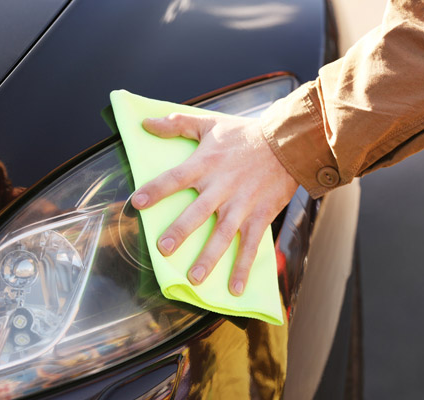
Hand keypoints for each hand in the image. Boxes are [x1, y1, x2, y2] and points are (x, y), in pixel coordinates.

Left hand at [131, 113, 298, 295]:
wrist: (288, 143)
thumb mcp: (210, 124)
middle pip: (196, 213)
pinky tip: (234, 288)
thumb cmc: (245, 134)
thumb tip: (145, 123)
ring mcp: (242, 205)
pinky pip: (251, 245)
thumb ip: (177, 124)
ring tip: (194, 279)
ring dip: (208, 258)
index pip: (175, 178)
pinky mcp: (260, 216)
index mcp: (206, 164)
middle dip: (180, 231)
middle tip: (164, 249)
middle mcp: (221, 187)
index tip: (136, 203)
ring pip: (222, 235)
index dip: (155, 190)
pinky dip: (244, 267)